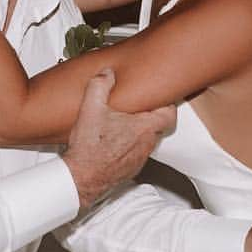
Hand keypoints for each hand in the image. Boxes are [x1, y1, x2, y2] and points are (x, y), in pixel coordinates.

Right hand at [63, 69, 175, 210]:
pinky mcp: (131, 169)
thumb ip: (100, 85)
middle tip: (138, 107)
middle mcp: (146, 144)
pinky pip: (137, 153)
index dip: (167, 104)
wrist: (82, 178)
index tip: (159, 97)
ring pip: (147, 140)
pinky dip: (130, 146)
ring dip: (139, 131)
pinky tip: (115, 142)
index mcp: (143, 127)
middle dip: (150, 115)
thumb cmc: (89, 148)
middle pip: (158, 126)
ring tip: (124, 123)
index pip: (170, 114)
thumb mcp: (90, 108)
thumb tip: (107, 73)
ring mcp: (140, 158)